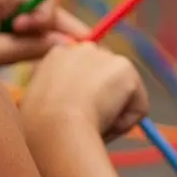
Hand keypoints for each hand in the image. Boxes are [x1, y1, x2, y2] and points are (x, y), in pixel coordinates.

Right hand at [23, 42, 148, 141]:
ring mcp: (105, 56)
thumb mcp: (39, 106)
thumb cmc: (39, 128)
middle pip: (107, 81)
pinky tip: (105, 125)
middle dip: (104, 102)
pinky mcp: (125, 69)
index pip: (83, 76)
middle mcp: (82, 48)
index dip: (84, 99)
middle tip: (87, 126)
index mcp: (56, 56)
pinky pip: (138, 107)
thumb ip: (58, 99)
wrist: (53, 127)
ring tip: (90, 127)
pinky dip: (126, 124)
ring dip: (112, 116)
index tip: (75, 118)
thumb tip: (74, 112)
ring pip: (123, 96)